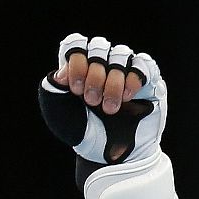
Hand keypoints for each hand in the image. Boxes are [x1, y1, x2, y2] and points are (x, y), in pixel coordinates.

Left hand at [38, 33, 166, 168]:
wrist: (110, 154)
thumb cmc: (84, 133)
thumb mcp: (59, 115)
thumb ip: (52, 91)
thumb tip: (60, 72)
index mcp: (78, 69)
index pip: (75, 44)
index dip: (75, 59)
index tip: (74, 88)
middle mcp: (102, 65)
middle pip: (98, 46)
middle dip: (93, 74)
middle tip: (91, 101)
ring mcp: (125, 70)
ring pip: (120, 53)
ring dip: (112, 82)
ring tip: (108, 108)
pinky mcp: (147, 79)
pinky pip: (143, 64)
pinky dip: (132, 79)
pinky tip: (126, 98)